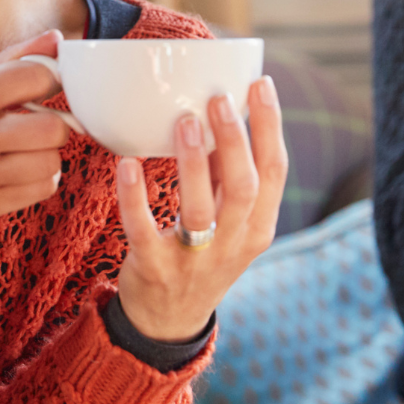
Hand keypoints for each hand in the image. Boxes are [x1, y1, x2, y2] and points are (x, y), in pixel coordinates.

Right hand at [0, 30, 69, 224]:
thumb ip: (11, 61)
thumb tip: (57, 39)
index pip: (33, 79)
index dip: (50, 78)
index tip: (45, 84)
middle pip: (51, 129)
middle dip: (53, 122)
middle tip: (39, 122)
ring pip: (51, 161)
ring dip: (46, 152)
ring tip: (26, 148)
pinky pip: (43, 188)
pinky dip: (41, 176)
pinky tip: (21, 168)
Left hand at [114, 76, 287, 342]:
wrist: (169, 320)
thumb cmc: (201, 254)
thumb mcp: (229, 221)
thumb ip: (225, 175)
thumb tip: (219, 112)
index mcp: (258, 225)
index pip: (276, 171)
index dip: (271, 126)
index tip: (261, 84)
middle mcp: (234, 243)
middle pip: (244, 187)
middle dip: (235, 140)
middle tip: (218, 98)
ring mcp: (196, 259)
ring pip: (201, 209)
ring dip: (193, 163)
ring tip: (184, 120)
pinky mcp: (156, 268)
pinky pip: (145, 230)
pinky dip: (135, 197)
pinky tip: (127, 164)